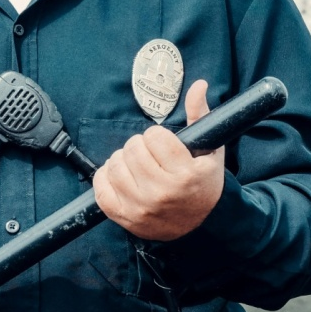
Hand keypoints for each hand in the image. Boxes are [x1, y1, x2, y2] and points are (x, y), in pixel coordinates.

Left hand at [93, 80, 223, 241]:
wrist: (200, 226)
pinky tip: (120, 176)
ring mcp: (140, 207)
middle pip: (132, 148)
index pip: (154, 136)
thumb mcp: (210, 151)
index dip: (157, 137)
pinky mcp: (123, 217)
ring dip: (122, 159)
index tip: (163, 145)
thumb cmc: (203, 184)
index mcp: (185, 175)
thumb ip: (201, 116)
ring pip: (115, 165)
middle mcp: (161, 192)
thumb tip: (199, 85)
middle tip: (149, 155)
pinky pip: (100, 187)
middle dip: (140, 146)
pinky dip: (106, 176)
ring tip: (135, 165)